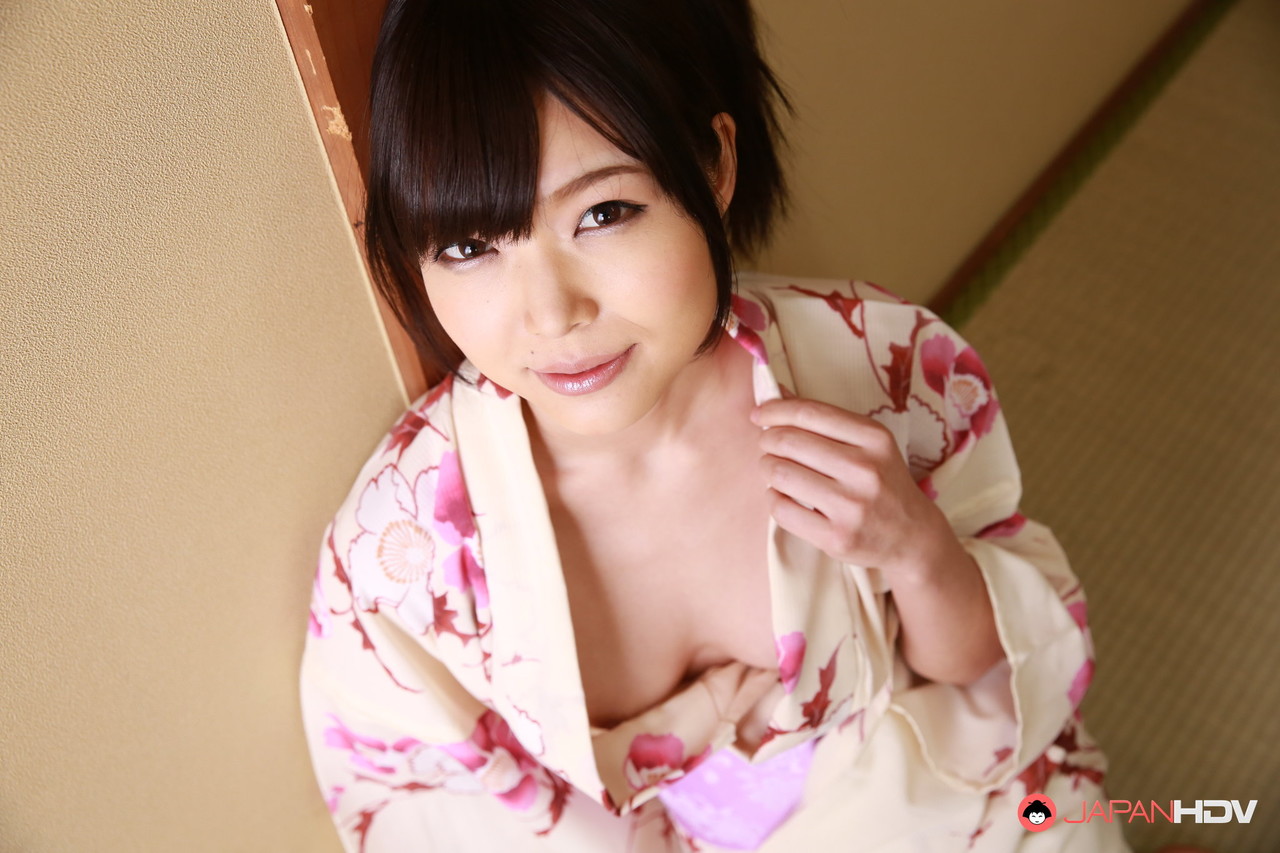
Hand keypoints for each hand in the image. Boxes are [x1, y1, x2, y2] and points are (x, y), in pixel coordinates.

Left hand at [751, 398, 958, 583]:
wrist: (912, 535)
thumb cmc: (883, 482)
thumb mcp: (869, 444)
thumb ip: (826, 421)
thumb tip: (777, 395)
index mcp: (874, 438)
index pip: (809, 413)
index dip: (775, 410)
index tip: (759, 414)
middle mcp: (865, 470)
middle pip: (789, 441)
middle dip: (767, 440)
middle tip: (767, 445)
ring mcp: (852, 506)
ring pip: (781, 474)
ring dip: (767, 468)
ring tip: (773, 469)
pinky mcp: (837, 537)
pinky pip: (782, 509)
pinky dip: (772, 497)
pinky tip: (781, 495)